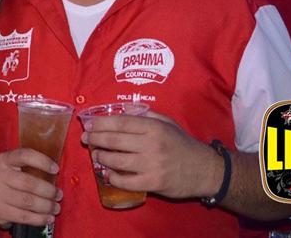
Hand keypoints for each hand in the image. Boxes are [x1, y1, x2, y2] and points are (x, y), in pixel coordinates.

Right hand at [0, 148, 62, 227]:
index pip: (24, 156)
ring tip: (56, 207)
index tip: (56, 169)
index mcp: (4, 160)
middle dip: (48, 190)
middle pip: (28, 183)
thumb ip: (32, 167)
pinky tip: (48, 218)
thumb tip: (56, 175)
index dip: (42, 162)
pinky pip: (24, 216)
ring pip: (27, 201)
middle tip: (59, 195)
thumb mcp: (16, 168)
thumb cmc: (11, 181)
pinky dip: (39, 219)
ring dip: (46, 206)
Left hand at [81, 111, 222, 199]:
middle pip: (114, 140)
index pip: (121, 122)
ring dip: (101, 158)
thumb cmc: (183, 144)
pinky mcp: (152, 183)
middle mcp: (151, 144)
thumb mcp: (168, 123)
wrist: (204, 170)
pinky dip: (113, 178)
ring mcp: (151, 164)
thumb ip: (146, 114)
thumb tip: (123, 108)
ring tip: (96, 155)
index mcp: (153, 127)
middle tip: (86, 138)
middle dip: (95, 138)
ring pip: (116, 161)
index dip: (101, 123)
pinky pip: (126, 181)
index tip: (89, 124)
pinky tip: (109, 174)